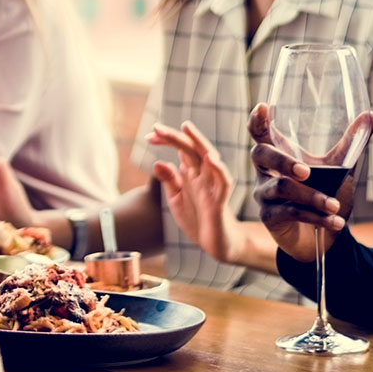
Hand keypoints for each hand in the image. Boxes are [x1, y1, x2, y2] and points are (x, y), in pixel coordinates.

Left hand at [148, 121, 238, 264]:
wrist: (217, 245)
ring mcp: (212, 186)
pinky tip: (209, 158)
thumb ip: (169, 181)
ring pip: (210, 158)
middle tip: (157, 127)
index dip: (166, 140)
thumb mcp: (176, 199)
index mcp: (192, 173)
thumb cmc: (198, 219)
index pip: (181, 149)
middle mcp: (203, 175)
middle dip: (175, 137)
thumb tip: (157, 162)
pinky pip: (223, 182)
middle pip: (191, 149)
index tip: (149, 136)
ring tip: (186, 127)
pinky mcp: (221, 200)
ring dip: (198, 142)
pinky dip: (218, 169)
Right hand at [249, 103, 372, 261]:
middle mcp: (265, 170)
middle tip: (307, 172)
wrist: (321, 237)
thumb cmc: (323, 193)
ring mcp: (264, 193)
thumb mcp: (337, 167)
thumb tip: (372, 115)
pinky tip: (336, 221)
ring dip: (312, 196)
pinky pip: (291, 212)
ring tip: (334, 205)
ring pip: (281, 187)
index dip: (257, 120)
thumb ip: (351, 143)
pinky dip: (317, 217)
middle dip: (283, 161)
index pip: (259, 132)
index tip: (262, 107)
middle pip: (260, 154)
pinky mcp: (269, 217)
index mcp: (277, 152)